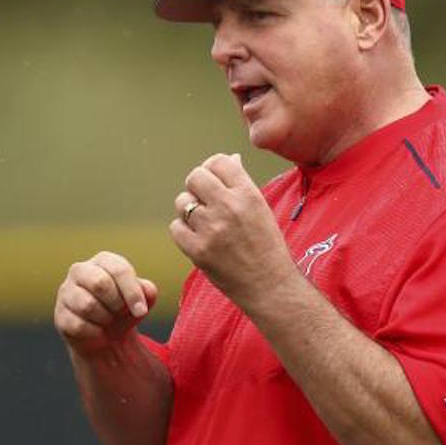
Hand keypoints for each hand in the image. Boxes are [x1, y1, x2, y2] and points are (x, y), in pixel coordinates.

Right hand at [54, 251, 158, 355]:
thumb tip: (146, 290)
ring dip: (105, 318)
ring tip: (108, 320)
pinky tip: (97, 331)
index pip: (118, 269)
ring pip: (88, 305)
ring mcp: (66, 293)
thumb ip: (147, 291)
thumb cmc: (123, 310)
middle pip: (99, 283)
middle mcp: (80, 271)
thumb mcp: (141, 300)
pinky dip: (94, 333)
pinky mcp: (60, 315)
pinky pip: (78, 325)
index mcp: (102, 261)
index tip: (141, 311)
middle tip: (121, 312)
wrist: (106, 337)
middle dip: (116, 303)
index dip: (132, 292)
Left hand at [169, 153, 296, 311]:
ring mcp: (211, 229)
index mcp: (248, 194)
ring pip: (182, 202)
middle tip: (203, 199)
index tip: (214, 180)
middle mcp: (229, 208)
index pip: (219, 161)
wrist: (270, 285)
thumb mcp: (262, 209)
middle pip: (195, 176)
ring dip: (188, 209)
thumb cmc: (267, 246)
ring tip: (202, 221)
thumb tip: (228, 159)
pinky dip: (182, 231)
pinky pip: (175, 227)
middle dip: (197, 185)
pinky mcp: (198, 251)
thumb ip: (242, 184)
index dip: (212, 168)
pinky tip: (196, 237)